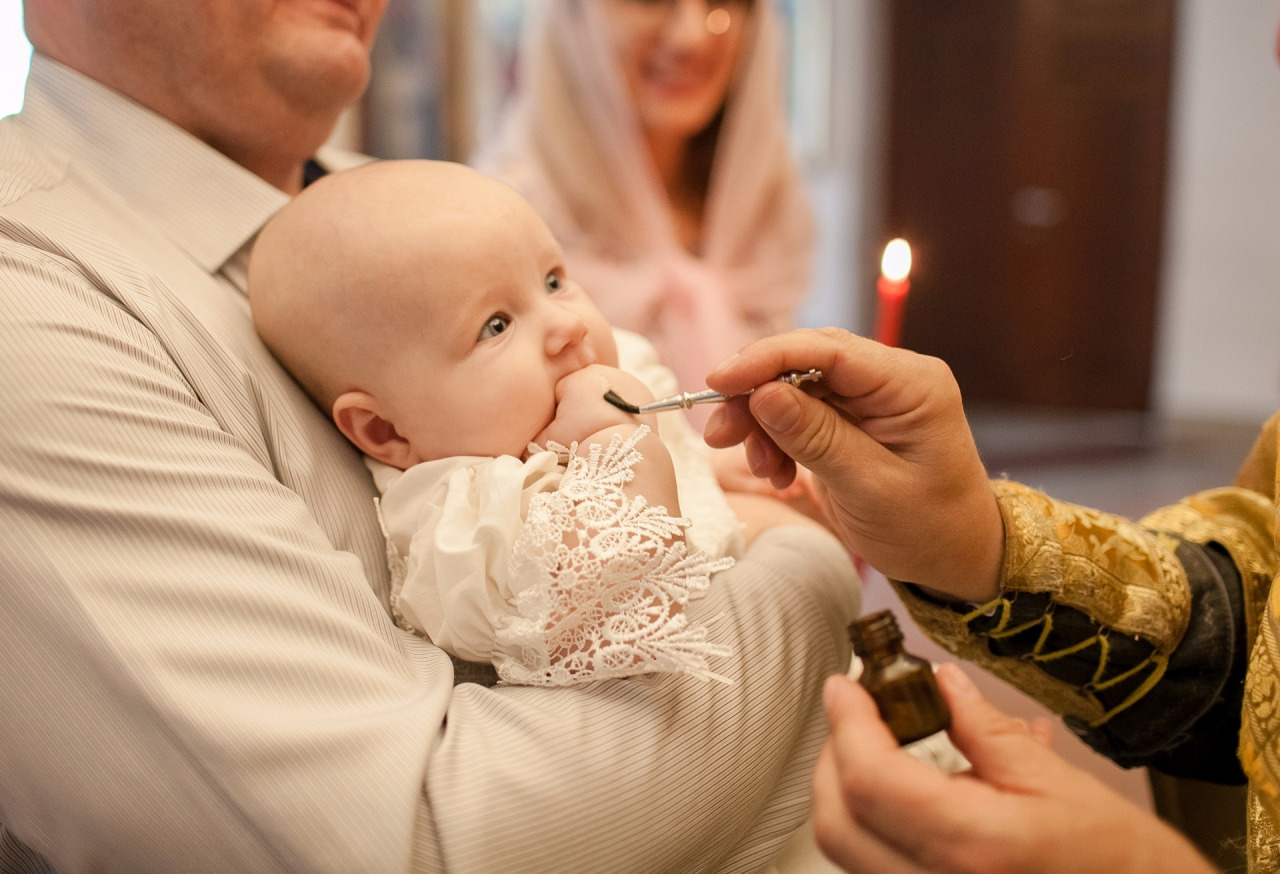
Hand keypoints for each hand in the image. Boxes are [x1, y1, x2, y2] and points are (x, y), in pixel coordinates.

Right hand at [534, 365, 653, 447]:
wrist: (625, 445)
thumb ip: (534, 439)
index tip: (567, 430)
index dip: (560, 414)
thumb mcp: (550, 440)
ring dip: (600, 406)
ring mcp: (623, 378)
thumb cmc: (584, 438)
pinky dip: (620, 407)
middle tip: (584, 430)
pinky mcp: (642, 390)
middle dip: (580, 407)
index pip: (560, 392)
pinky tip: (618, 424)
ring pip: (604, 391)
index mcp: (575, 378)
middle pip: (583, 388)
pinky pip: (624, 397)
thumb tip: (524, 445)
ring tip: (601, 427)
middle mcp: (600, 371)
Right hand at [703, 327, 1000, 599]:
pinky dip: (776, 440)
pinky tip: (777, 473)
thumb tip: (762, 394)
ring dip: (762, 422)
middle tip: (718, 433)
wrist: (956, 558)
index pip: (829, 349)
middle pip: (804, 362)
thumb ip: (816, 438)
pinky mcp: (852, 420)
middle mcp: (890, 379)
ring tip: (759, 468)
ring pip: (794, 388)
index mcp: (911, 383)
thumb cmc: (928, 528)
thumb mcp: (870, 488)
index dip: (767, 358)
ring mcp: (870, 399)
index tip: (719, 380)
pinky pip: (799, 413)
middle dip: (755, 393)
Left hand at [814, 664, 1216, 873]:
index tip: (846, 684)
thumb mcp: (1059, 782)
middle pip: (838, 822)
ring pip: (846, 851)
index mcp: (974, 847)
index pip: (870, 779)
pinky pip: (873, 869)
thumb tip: (938, 681)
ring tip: (878, 743)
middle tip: (858, 710)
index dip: (847, 723)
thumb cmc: (1121, 862)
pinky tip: (901, 792)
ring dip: (846, 790)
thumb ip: (986, 729)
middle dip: (836, 756)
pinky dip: (869, 824)